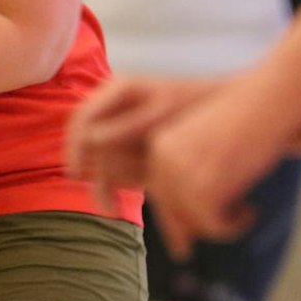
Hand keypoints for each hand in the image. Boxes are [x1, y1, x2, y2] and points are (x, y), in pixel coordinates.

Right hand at [65, 76, 219, 198]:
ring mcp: (121, 132)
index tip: (77, 171)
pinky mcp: (130, 152)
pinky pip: (111, 173)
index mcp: (116, 92)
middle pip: (88, 144)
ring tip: (116, 202)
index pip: (81, 118)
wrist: (225, 110)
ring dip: (106, 182)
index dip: (74, 145)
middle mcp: (113, 111)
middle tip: (114, 184)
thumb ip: (126, 124)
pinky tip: (114, 207)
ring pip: (99, 162)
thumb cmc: (195, 103)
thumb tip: (90, 140)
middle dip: (98, 168)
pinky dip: (111, 190)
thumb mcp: (161, 110)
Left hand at [140, 76, 298, 259]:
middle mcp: (163, 159)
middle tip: (220, 231)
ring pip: (194, 222)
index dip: (177, 217)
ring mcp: (182, 173)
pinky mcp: (204, 187)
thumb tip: (183, 235)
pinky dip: (233, 226)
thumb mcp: (207, 147)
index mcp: (160, 146)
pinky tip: (250, 210)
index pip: (159, 194)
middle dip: (195, 227)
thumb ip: (189, 179)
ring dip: (220, 225)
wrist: (270, 100)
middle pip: (172, 212)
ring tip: (245, 212)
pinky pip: (214, 226)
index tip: (189, 237)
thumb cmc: (247, 121)